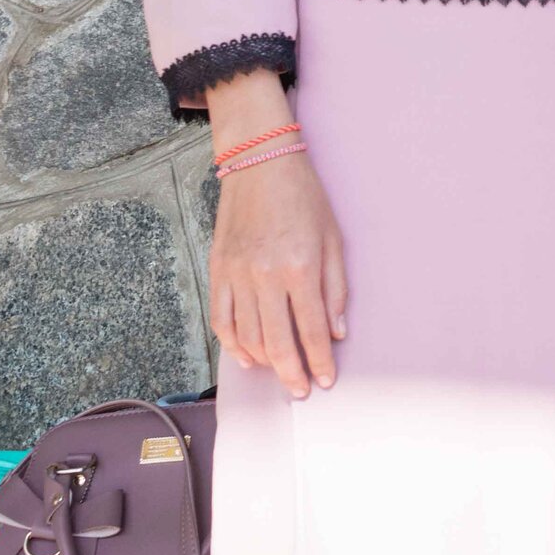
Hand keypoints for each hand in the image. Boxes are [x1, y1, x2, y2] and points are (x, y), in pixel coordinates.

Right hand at [211, 152, 347, 398]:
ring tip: (279, 373)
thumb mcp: (334, 239)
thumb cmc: (304, 198)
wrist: (259, 164)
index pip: (311, 329)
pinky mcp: (217, 270)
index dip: (319, 361)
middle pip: (277, 342)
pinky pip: (221, 319)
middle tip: (301, 391)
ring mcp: (236, 275)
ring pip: (246, 336)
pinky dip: (232, 343)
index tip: (325, 381)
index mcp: (299, 268)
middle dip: (291, 373)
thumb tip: (337, 332)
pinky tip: (246, 356)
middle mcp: (264, 276)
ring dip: (264, 362)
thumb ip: (335, 290)